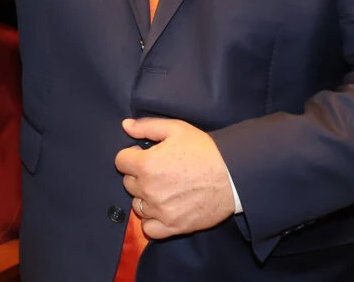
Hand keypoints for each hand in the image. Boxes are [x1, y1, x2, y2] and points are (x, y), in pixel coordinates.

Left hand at [115, 117, 236, 239]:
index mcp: (146, 164)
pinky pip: (149, 228)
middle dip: (139, 175)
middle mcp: (149, 189)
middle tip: (158, 170)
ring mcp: (160, 211)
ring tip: (163, 189)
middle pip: (128, 183)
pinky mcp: (173, 226)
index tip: (145, 154)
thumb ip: (146, 126)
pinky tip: (162, 209)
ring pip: (137, 205)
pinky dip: (152, 220)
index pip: (121, 161)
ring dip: (145, 197)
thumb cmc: (205, 150)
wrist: (233, 176)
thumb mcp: (176, 129)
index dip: (132, 155)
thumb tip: (125, 126)